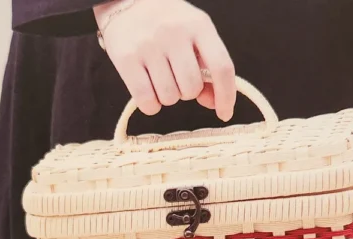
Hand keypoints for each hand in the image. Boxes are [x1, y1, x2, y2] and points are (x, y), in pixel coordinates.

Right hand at [94, 0, 236, 121]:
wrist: (125, 2)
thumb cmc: (167, 25)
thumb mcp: (194, 36)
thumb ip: (208, 68)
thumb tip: (214, 103)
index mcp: (199, 25)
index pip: (221, 66)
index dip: (226, 95)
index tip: (225, 113)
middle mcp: (174, 33)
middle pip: (191, 88)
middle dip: (187, 93)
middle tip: (176, 78)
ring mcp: (148, 45)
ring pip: (169, 98)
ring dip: (167, 97)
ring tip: (160, 78)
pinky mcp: (126, 59)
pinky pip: (147, 102)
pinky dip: (151, 105)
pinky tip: (148, 90)